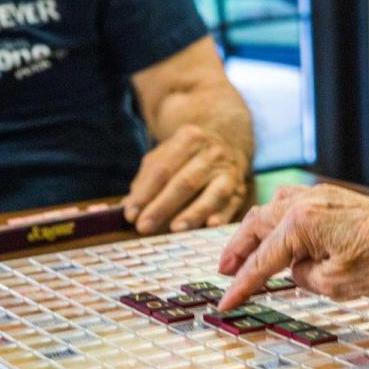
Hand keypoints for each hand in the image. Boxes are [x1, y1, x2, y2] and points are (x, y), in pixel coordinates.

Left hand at [123, 124, 248, 234]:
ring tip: (175, 229)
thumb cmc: (186, 155)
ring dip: (194, 212)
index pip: (163, 169)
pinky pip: (232, 205)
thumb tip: (129, 208)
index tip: (130, 214)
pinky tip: (211, 226)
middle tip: (144, 227)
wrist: (228, 140)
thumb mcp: (164, 156)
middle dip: (163, 206)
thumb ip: (146, 180)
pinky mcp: (240, 190)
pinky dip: (222, 216)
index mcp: (188, 139)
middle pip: (185, 182)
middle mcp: (211, 154)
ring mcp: (228, 172)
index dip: (145, 193)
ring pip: (213, 193)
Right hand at [217, 184, 368, 309]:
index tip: (225, 303)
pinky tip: (277, 236)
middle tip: (224, 272)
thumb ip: (303, 277)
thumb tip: (294, 270)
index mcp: (300, 224)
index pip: (261, 261)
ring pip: (271, 210)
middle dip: (237, 251)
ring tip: (244, 254)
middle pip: (255, 226)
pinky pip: (290, 205)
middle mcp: (304, 203)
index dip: (241, 286)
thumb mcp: (334, 285)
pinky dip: (276, 222)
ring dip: (254, 232)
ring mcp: (318, 196)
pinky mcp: (332, 198)